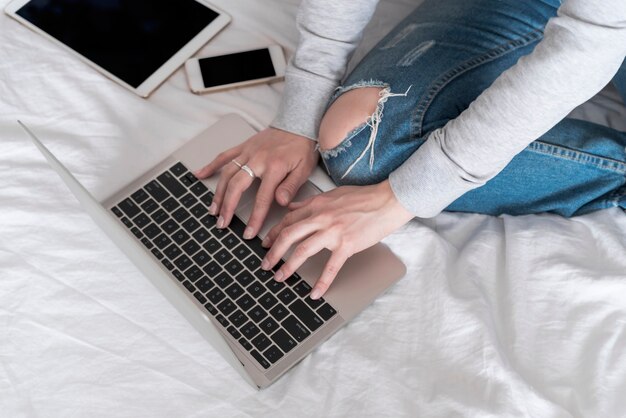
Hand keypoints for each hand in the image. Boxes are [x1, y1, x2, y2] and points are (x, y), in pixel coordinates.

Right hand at [195, 127, 317, 238]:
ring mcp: (247, 152)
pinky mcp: (243, 147)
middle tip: (222, 223)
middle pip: (237, 186)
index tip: (249, 233)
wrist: (298, 123)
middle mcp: (257, 159)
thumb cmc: (302, 148)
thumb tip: (281, 203)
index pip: (263, 198)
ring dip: (218, 193)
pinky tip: (199, 174)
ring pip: (227, 173)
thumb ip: (291, 186)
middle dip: (228, 207)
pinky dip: (211, 165)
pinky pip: (224, 156)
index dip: (255, 217)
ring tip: (213, 210)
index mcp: (274, 167)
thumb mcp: (304, 169)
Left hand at [260, 180, 413, 298]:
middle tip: (265, 264)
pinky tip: (315, 293)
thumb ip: (311, 202)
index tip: (265, 244)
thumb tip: (293, 207)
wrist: (388, 200)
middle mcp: (321, 217)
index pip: (288, 220)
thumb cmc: (364, 198)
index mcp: (317, 205)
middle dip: (273, 252)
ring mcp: (333, 231)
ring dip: (288, 266)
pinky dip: (322, 282)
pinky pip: (331, 267)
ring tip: (280, 277)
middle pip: (288, 235)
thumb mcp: (332, 195)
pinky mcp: (347, 244)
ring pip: (302, 250)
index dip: (273, 234)